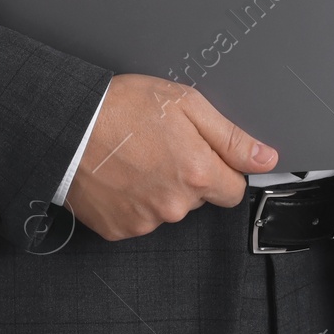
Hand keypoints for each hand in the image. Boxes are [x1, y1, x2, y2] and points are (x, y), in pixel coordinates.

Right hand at [63, 74, 278, 240]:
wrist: (67, 126)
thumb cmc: (122, 108)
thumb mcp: (186, 104)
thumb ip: (231, 136)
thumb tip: (265, 158)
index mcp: (197, 173)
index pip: (234, 189)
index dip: (221, 167)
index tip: (201, 151)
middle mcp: (175, 205)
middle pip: (199, 197)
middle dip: (188, 174)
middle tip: (161, 144)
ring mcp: (146, 222)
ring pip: (169, 208)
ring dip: (160, 187)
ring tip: (136, 155)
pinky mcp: (120, 230)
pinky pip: (139, 218)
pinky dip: (134, 200)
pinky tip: (121, 174)